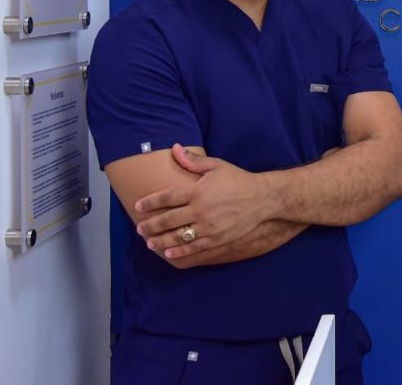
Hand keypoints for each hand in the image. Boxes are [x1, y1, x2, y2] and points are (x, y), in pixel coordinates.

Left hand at [135, 144, 269, 260]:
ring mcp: (208, 227)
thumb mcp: (217, 166)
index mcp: (198, 191)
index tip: (138, 206)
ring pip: (177, 237)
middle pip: (167, 220)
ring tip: (150, 242)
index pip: (166, 197)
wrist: (262, 198)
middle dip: (150, 225)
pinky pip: (193, 247)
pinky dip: (179, 251)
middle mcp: (200, 210)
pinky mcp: (216, 239)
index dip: (150, 202)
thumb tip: (175, 148)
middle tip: (140, 228)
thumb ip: (193, 160)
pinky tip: (168, 252)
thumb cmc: (238, 180)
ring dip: (160, 240)